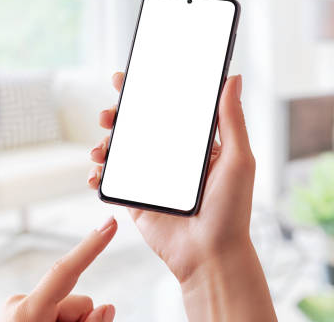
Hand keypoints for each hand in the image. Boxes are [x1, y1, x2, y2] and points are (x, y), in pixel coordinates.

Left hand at [2, 217, 117, 321]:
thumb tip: (108, 307)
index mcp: (28, 312)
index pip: (66, 269)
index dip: (91, 245)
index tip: (110, 223)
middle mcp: (20, 302)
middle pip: (77, 299)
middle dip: (81, 319)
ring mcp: (18, 307)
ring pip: (69, 305)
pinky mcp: (20, 312)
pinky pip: (55, 310)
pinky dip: (60, 321)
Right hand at [88, 73, 275, 320]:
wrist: (211, 255)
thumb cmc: (231, 210)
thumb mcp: (238, 159)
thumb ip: (231, 119)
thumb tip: (235, 78)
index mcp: (194, 146)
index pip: (167, 111)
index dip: (146, 92)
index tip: (126, 79)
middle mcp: (170, 159)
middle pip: (137, 127)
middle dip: (118, 115)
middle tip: (108, 113)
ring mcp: (151, 179)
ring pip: (120, 151)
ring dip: (104, 142)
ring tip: (100, 145)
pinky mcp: (136, 200)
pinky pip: (112, 181)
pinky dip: (98, 174)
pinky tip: (96, 172)